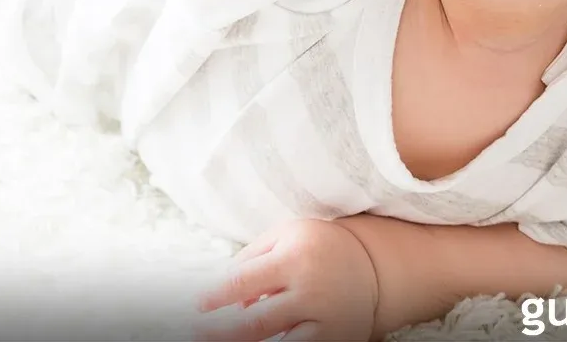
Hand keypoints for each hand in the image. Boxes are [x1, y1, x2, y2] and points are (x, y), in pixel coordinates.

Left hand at [194, 219, 379, 341]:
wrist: (370, 265)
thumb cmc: (316, 247)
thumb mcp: (286, 236)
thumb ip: (251, 258)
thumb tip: (225, 293)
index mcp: (293, 256)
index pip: (242, 281)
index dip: (214, 297)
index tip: (197, 306)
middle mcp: (307, 288)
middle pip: (254, 323)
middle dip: (220, 334)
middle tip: (197, 335)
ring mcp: (321, 317)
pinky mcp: (333, 339)